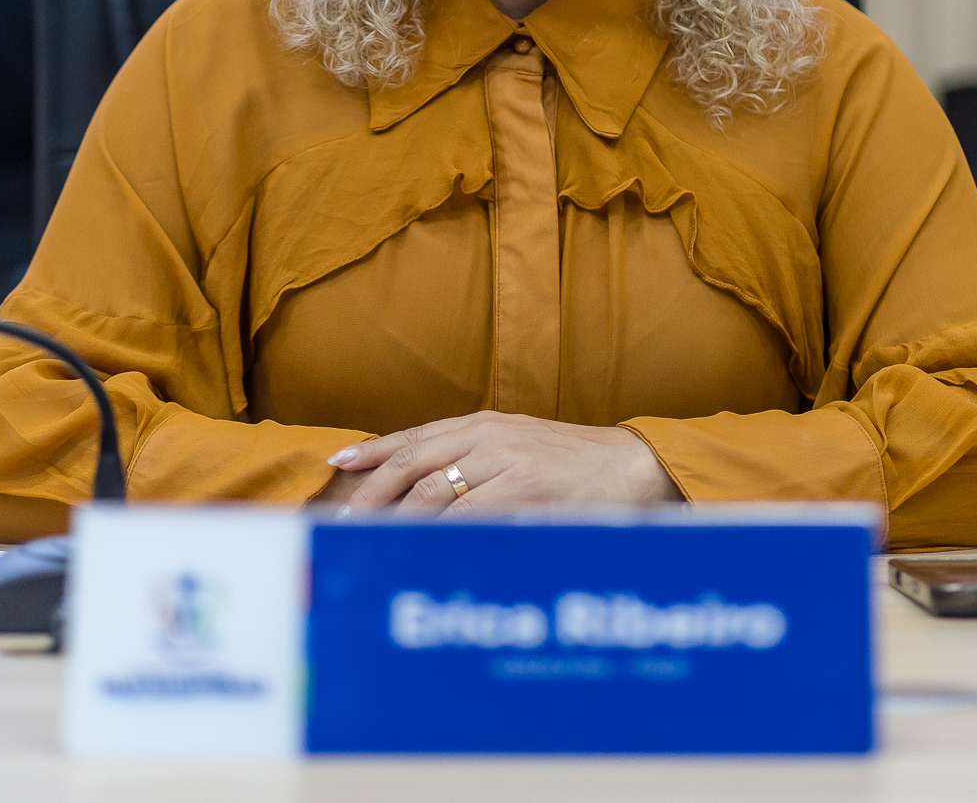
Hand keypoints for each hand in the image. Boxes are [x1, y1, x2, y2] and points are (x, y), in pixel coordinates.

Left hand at [327, 411, 683, 514]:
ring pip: (432, 494)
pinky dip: (438, 537)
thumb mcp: (522, 447)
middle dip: (373, 495)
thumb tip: (433, 487)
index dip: (375, 450)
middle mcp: (488, 437)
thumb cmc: (578, 465)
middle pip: (412, 465)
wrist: (636, 468)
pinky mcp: (522, 491)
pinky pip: (467, 518)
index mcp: (485, 424)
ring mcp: (504, 463)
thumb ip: (479, 458)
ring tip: (370, 545)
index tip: (340, 462)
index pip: (416, 437)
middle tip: (344, 523)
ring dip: (397, 523)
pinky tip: (419, 552)